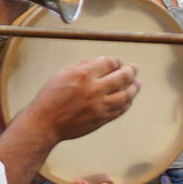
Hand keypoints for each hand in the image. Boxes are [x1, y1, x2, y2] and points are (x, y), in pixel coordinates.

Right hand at [18, 56, 138, 145]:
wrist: (44, 123)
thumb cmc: (50, 97)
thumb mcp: (63, 73)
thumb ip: (84, 65)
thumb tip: (102, 60)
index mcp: (85, 74)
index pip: (110, 63)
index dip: (116, 61)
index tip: (117, 62)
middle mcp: (95, 89)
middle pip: (123, 76)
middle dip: (131, 70)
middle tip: (134, 68)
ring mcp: (100, 106)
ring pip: (126, 95)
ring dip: (135, 87)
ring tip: (138, 83)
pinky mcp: (102, 119)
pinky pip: (121, 110)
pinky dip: (127, 103)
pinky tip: (129, 99)